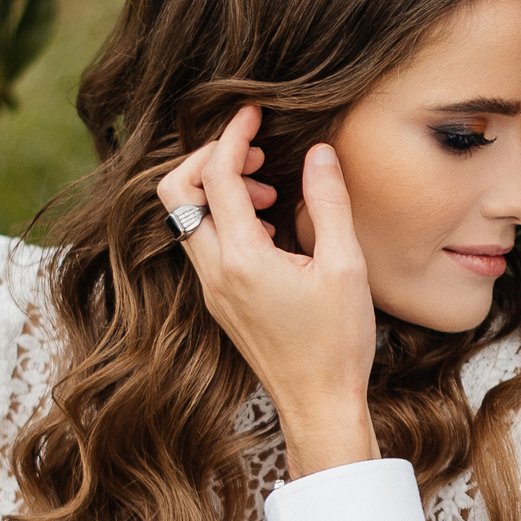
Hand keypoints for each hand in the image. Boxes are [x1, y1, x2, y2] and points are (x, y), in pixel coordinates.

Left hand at [173, 105, 380, 477]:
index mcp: (240, 257)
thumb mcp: (346, 266)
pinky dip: (226, 219)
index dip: (232, 135)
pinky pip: (204, 244)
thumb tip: (319, 153)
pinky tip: (270, 227)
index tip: (254, 115)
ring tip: (271, 192)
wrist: (319, 404)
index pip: (214, 175)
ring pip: (187, 219)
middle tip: (254, 156)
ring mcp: (212, 289)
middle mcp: (214, 271)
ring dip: (218, 191)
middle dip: (208, 160)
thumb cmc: (337, 343)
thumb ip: (329, 202)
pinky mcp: (220, 301)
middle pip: (175, 192)